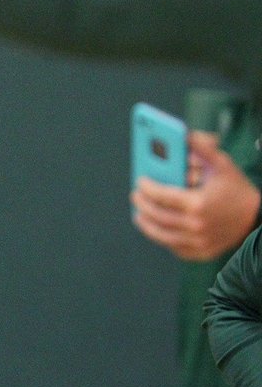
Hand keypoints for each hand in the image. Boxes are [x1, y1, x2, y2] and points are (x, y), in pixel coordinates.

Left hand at [132, 131, 260, 260]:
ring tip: (139, 214)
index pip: (162, 196)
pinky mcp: (201, 252)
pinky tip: (156, 228)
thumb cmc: (237, 190)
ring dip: (146, 224)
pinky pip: (174, 247)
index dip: (147, 187)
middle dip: (142, 204)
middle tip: (136, 195)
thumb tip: (184, 134)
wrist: (258, 217)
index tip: (140, 180)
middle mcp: (196, 226)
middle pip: (158, 216)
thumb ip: (202, 148)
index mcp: (198, 203)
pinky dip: (163, 237)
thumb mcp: (222, 165)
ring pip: (162, 235)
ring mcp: (198, 242)